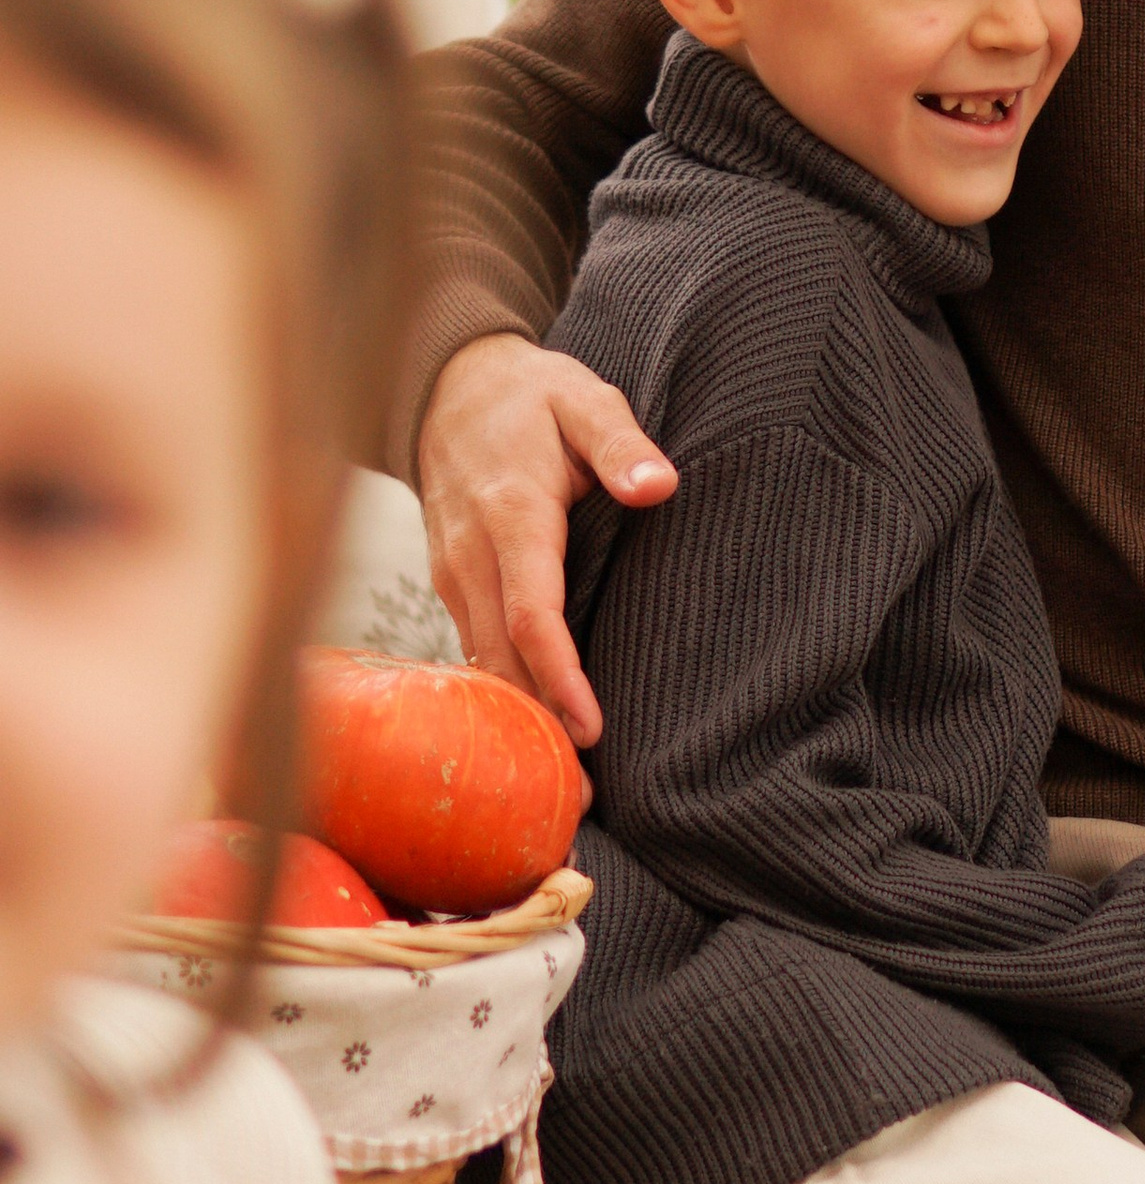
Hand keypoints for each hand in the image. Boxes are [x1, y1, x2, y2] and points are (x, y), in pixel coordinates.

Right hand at [417, 333, 676, 748]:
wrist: (447, 385)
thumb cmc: (530, 396)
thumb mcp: (584, 398)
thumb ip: (622, 443)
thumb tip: (658, 486)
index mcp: (510, 514)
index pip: (531, 611)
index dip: (559, 675)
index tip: (589, 728)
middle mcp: (470, 554)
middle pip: (501, 657)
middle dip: (537, 726)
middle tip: (578, 798)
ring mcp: (453, 573)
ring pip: (482, 661)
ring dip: (516, 722)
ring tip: (561, 788)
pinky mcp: (452, 583)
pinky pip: (475, 649)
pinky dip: (502, 693)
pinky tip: (532, 736)